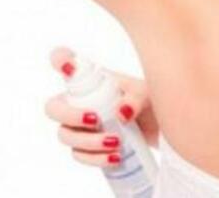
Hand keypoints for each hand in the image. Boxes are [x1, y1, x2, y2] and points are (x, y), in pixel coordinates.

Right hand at [44, 46, 159, 166]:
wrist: (164, 128)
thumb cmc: (152, 102)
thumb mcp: (147, 94)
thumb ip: (135, 99)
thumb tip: (120, 113)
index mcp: (93, 81)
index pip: (66, 63)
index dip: (59, 60)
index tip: (66, 64)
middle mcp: (82, 101)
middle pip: (53, 108)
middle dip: (69, 116)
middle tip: (95, 120)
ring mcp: (82, 126)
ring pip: (65, 135)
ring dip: (88, 142)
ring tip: (116, 142)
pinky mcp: (90, 147)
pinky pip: (80, 155)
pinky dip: (95, 159)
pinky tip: (115, 157)